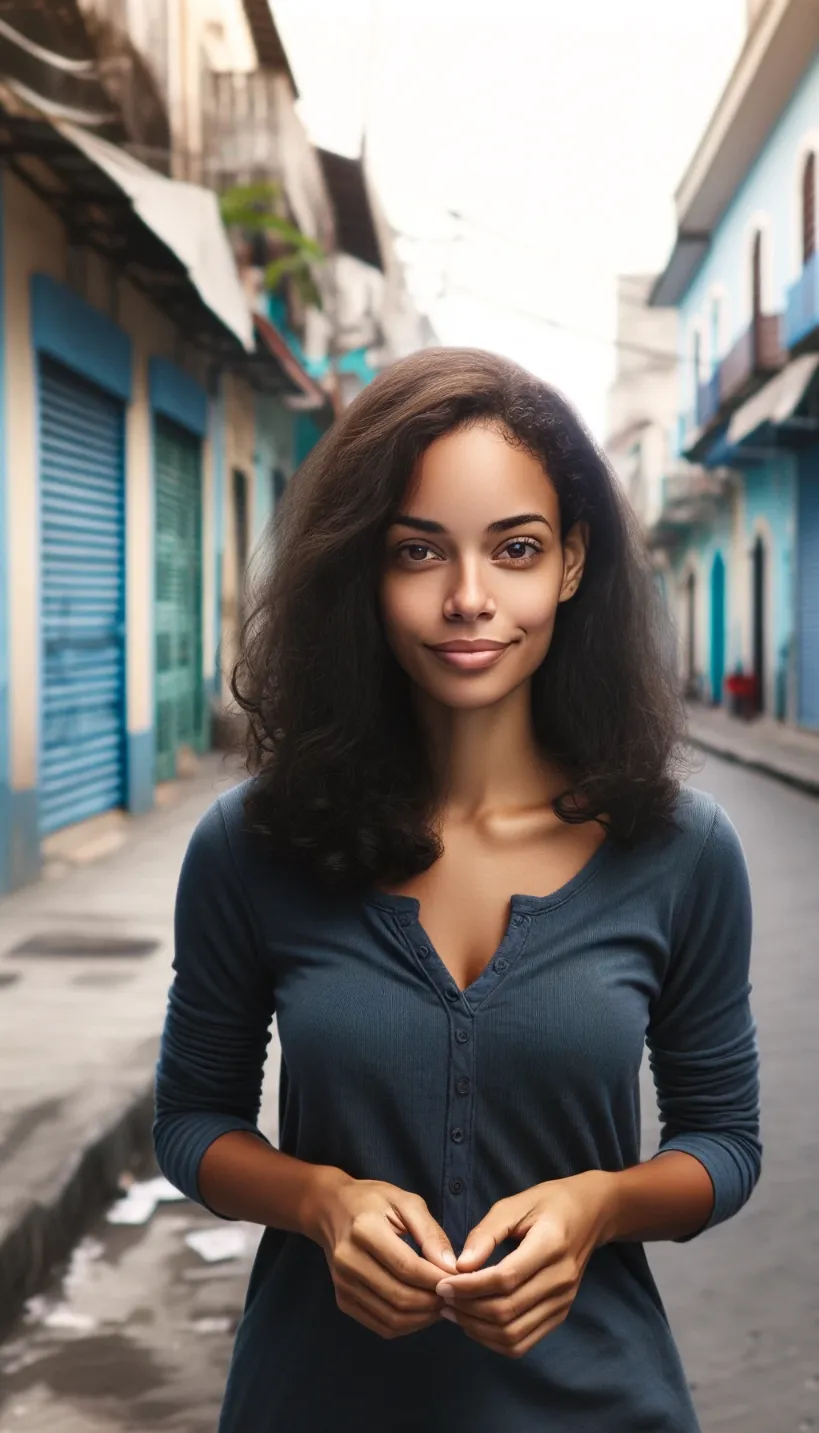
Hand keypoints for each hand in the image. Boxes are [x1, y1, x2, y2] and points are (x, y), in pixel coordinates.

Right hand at [304, 1171, 457, 1339]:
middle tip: (454, 1294)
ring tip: (441, 1303)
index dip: (436, 1278)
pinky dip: (408, 1325)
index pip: (406, 1267)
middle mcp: (348, 1261)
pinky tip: (422, 1311)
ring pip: (392, 1318)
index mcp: (364, 1230)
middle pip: (399, 1297)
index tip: (459, 1279)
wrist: (332, 1209)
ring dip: (423, 1318)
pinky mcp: (343, 1300)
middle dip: (433, 1301)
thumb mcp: (406, 1202)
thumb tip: (451, 1267)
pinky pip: (381, 1326)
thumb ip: (430, 1233)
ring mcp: (343, 1284)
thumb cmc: (374, 1201)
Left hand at [435, 1171, 612, 1358]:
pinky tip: (474, 1323)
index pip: (506, 1279)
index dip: (470, 1287)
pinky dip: (495, 1340)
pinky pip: (524, 1341)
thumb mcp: (515, 1204)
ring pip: (514, 1334)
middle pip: (508, 1310)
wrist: (591, 1214)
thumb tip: (460, 1265)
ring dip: (477, 1329)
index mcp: (551, 1245)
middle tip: (441, 1298)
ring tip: (452, 1312)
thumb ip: (487, 1232)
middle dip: (467, 1309)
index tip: (442, 1283)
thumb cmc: (548, 1203)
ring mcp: (564, 1301)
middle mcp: (561, 1279)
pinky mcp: (561, 1314)